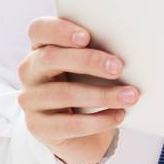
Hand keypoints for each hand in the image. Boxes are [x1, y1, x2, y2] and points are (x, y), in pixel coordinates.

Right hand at [17, 16, 137, 163]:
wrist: (80, 133)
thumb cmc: (90, 86)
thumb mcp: (91, 67)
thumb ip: (98, 51)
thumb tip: (133, 46)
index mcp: (42, 47)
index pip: (39, 29)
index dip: (59, 30)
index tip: (86, 37)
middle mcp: (30, 71)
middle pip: (50, 58)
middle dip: (88, 61)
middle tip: (118, 67)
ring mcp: (30, 100)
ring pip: (63, 93)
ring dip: (101, 95)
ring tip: (130, 96)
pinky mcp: (38, 127)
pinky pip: (68, 124)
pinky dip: (98, 120)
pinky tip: (118, 116)